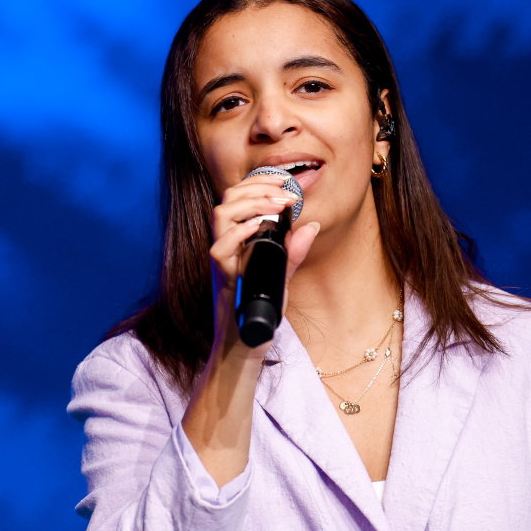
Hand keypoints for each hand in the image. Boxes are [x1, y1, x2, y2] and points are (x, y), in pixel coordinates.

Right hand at [208, 171, 318, 354]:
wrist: (243, 348)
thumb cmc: (258, 313)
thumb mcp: (281, 278)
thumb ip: (293, 253)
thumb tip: (311, 225)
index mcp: (237, 242)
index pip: (238, 197)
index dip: (258, 182)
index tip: (285, 182)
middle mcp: (225, 247)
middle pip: (227, 199)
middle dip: (257, 186)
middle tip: (286, 193)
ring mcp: (222, 263)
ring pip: (220, 215)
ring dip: (251, 203)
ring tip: (277, 205)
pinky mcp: (223, 280)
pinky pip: (220, 249)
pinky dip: (241, 232)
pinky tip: (262, 228)